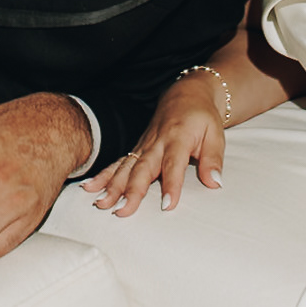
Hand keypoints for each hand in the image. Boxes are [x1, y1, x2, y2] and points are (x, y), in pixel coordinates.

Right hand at [81, 74, 226, 215]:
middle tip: (122, 211)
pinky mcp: (135, 149)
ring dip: (112, 187)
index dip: (171, 185)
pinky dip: (103, 176)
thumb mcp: (215, 134)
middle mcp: (156, 143)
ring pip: (125, 167)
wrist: (184, 95)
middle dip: (131, 191)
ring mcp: (143, 146)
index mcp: (178, 138)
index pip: (174, 164)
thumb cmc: (201, 117)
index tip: (167, 206)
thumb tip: (215, 182)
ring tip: (101, 204)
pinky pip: (117, 163)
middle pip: (142, 169)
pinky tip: (89, 188)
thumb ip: (213, 159)